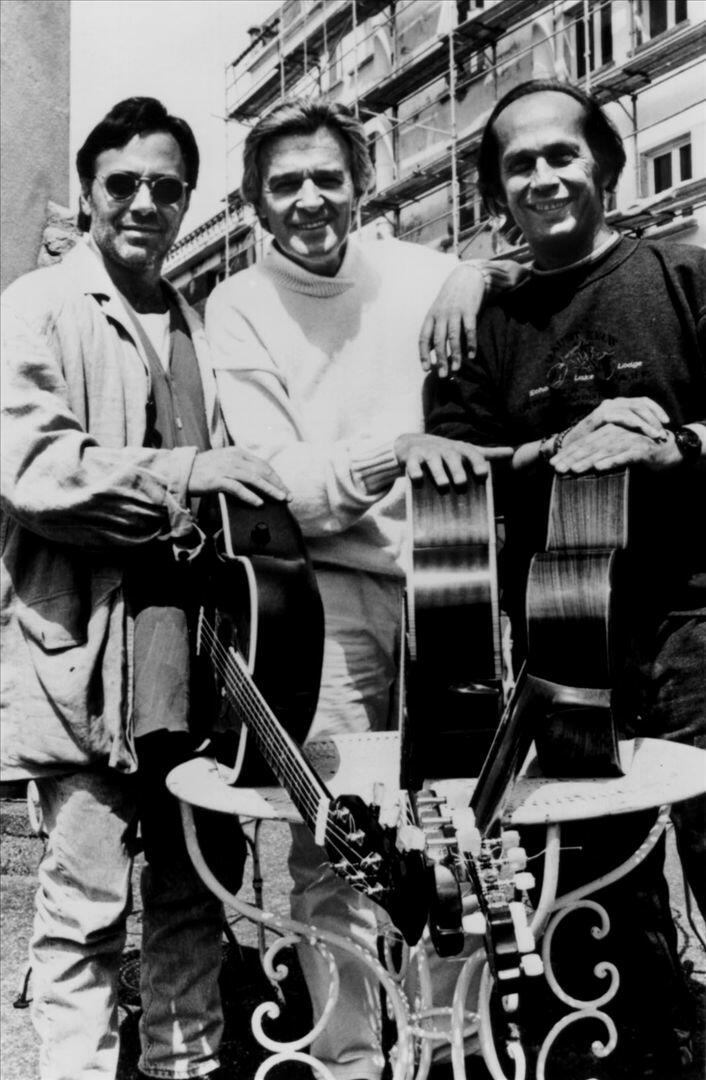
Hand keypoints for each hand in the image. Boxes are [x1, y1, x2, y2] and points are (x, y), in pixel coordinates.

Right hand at [188, 447, 289, 505]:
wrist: (181, 472)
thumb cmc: (203, 470)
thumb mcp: (224, 462)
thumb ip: (240, 467)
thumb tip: (258, 480)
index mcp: (237, 452)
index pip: (262, 464)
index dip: (276, 477)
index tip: (285, 488)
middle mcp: (233, 458)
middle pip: (261, 471)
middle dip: (277, 484)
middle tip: (288, 496)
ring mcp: (225, 467)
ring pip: (253, 478)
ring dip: (269, 489)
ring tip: (279, 499)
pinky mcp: (216, 479)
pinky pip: (237, 488)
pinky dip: (249, 495)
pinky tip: (258, 503)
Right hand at [394, 433, 512, 485]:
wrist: (411, 444)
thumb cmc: (444, 453)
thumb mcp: (465, 451)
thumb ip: (487, 454)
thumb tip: (512, 452)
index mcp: (459, 449)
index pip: (470, 453)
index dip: (477, 462)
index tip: (484, 473)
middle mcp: (444, 449)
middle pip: (452, 457)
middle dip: (457, 469)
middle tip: (461, 483)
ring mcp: (427, 452)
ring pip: (433, 461)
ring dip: (438, 472)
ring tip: (442, 485)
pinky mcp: (410, 458)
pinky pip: (412, 465)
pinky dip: (414, 471)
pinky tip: (417, 479)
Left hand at [419, 263, 485, 376]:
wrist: (467, 277)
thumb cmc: (451, 299)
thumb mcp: (437, 312)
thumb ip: (434, 330)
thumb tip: (429, 352)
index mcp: (431, 317)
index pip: (424, 338)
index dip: (424, 354)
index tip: (426, 369)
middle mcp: (441, 315)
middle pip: (438, 340)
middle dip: (440, 359)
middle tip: (442, 375)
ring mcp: (455, 312)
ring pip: (453, 337)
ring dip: (455, 354)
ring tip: (456, 369)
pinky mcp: (469, 310)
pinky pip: (469, 330)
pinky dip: (470, 344)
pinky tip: (472, 355)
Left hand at [552, 426, 681, 474]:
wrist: (672, 448)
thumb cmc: (643, 451)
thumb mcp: (620, 451)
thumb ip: (603, 454)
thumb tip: (581, 465)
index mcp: (609, 432)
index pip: (585, 442)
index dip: (568, 453)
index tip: (552, 464)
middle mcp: (617, 433)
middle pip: (590, 445)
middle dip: (571, 457)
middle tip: (556, 468)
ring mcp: (629, 440)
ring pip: (604, 450)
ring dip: (587, 460)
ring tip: (572, 469)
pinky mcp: (642, 449)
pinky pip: (625, 455)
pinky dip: (612, 461)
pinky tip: (599, 467)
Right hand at [562, 397, 669, 446]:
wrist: (567, 446)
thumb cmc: (590, 444)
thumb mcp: (612, 435)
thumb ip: (625, 431)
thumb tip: (646, 435)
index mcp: (618, 406)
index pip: (642, 403)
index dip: (656, 410)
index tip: (667, 422)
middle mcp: (613, 403)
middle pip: (641, 403)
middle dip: (655, 416)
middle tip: (665, 429)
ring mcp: (607, 407)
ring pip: (635, 408)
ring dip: (648, 421)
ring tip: (657, 434)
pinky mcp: (601, 414)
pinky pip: (624, 416)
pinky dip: (636, 423)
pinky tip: (646, 431)